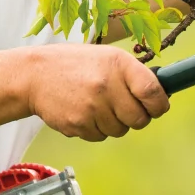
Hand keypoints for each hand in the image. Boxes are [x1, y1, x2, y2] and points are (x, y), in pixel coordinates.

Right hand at [28, 44, 170, 140]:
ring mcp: (91, 107)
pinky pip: (100, 136)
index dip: (159, 104)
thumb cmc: (75, 65)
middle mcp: (106, 85)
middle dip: (136, 117)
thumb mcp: (106, 58)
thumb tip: (161, 96)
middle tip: (123, 107)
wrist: (33, 75)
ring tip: (97, 105)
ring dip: (114, 123)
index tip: (157, 107)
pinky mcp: (78, 124)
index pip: (153, 92)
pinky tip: (83, 111)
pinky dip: (96, 129)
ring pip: (120, 131)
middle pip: (140, 119)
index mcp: (118, 64)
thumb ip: (133, 75)